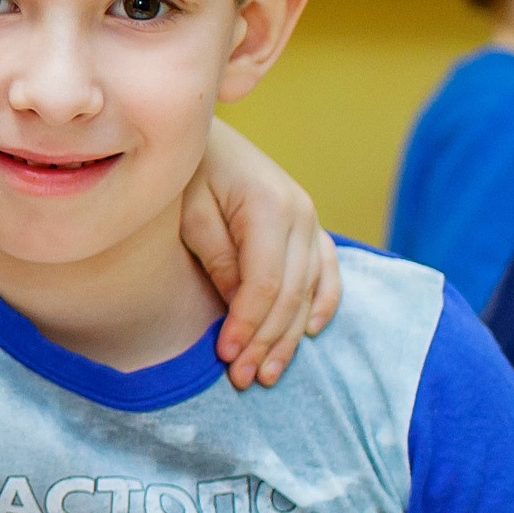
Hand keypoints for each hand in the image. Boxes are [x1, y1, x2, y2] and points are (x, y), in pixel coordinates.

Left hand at [183, 118, 341, 389]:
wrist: (198, 133)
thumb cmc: (186, 172)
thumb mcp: (189, 211)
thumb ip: (217, 256)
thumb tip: (238, 305)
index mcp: (269, 205)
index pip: (265, 283)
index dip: (248, 324)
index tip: (224, 356)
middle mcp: (300, 212)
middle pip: (291, 294)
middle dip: (266, 341)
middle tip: (242, 379)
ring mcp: (310, 219)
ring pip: (309, 290)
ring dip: (290, 336)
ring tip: (267, 373)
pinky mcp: (309, 226)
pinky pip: (326, 270)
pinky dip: (322, 303)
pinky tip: (311, 332)